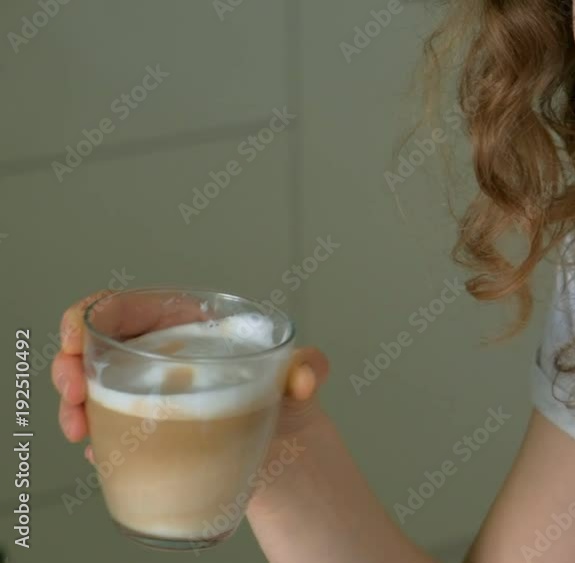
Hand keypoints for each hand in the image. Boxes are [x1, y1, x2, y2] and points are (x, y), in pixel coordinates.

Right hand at [51, 289, 329, 463]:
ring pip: (90, 388)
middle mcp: (158, 353)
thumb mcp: (299, 372)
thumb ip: (310, 366)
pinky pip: (106, 428)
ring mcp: (147, 392)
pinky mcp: (145, 429)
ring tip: (80, 431)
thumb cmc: (285, 394)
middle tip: (71, 395)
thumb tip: (303, 378)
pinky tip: (98, 454)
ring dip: (73, 407)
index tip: (75, 337)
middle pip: (95, 347)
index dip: (91, 313)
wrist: (287, 446)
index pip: (127, 306)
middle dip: (68, 365)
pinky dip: (96, 440)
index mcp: (185, 323)